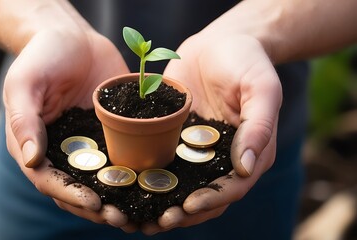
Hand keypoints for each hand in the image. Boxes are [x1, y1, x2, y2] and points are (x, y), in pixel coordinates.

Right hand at [3, 28, 132, 228]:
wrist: (72, 38)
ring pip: (101, 181)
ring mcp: (87, 145)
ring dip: (119, 199)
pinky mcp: (110, 135)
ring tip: (141, 213)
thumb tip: (31, 160)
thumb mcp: (25, 83)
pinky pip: (121, 158)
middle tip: (124, 218)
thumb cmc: (42, 56)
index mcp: (34, 145)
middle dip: (98, 208)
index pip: (48, 180)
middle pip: (77, 189)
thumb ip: (24, 120)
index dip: (71, 195)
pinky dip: (134, 176)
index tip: (95, 204)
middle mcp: (61, 151)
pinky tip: (153, 185)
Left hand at [142, 30, 281, 233]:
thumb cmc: (247, 61)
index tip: (186, 207)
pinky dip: (149, 179)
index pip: (231, 187)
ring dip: (162, 204)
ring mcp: (198, 150)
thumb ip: (259, 126)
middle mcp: (222, 158)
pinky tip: (128, 187)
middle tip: (155, 223)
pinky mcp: (177, 139)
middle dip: (181, 213)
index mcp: (249, 152)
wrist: (222, 42)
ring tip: (137, 217)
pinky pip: (163, 162)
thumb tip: (246, 168)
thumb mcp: (261, 88)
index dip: (210, 200)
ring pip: (181, 186)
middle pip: (204, 196)